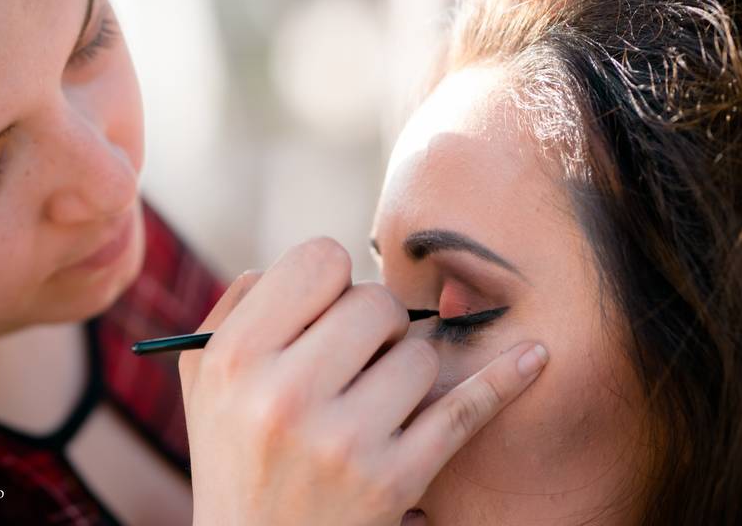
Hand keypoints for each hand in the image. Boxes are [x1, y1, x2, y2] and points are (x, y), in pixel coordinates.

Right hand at [179, 238, 547, 525]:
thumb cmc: (234, 456)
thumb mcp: (205, 383)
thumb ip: (239, 309)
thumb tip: (305, 267)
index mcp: (234, 357)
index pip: (320, 260)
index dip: (333, 279)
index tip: (331, 307)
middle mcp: (283, 395)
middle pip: (378, 302)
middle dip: (377, 324)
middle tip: (358, 358)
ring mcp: (342, 442)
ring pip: (420, 354)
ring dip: (407, 370)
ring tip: (374, 403)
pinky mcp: (392, 481)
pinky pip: (463, 411)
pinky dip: (503, 381)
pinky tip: (537, 357)